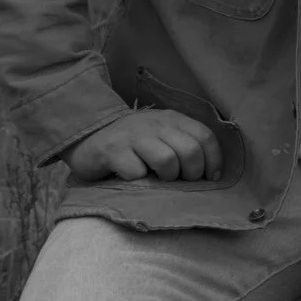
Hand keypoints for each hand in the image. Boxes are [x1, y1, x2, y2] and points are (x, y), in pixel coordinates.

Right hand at [60, 109, 222, 182]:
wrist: (88, 138)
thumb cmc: (132, 144)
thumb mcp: (161, 135)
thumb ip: (183, 144)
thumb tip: (210, 174)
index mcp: (172, 119)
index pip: (205, 136)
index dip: (213, 161)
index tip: (210, 178)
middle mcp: (155, 124)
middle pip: (190, 151)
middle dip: (191, 174)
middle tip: (180, 181)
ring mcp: (133, 136)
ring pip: (167, 161)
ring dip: (167, 177)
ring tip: (158, 179)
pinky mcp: (112, 150)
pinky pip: (137, 172)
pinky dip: (139, 180)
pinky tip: (133, 177)